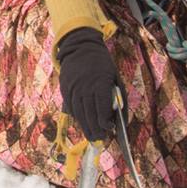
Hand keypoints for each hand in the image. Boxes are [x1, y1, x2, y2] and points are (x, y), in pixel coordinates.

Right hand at [55, 27, 117, 141]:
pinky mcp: (65, 88)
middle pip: (90, 114)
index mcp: (100, 84)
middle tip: (101, 139)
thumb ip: (119, 99)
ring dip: (85, 127)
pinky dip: (76, 117)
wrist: (81, 48)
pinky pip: (70, 107)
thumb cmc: (103, 65)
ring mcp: (73, 88)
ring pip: (79, 113)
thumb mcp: (116, 79)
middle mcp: (85, 87)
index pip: (102, 109)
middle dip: (96, 129)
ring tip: (92, 137)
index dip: (106, 123)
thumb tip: (121, 120)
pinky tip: (82, 123)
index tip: (110, 129)